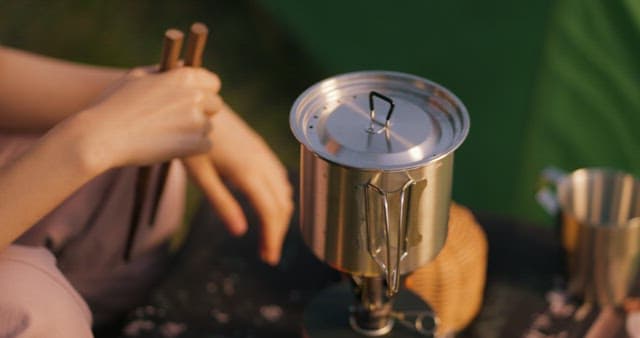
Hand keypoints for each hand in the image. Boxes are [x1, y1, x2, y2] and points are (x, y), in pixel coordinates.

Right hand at [78, 66, 222, 170]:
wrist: (101, 136)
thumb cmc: (113, 104)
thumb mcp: (137, 77)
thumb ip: (164, 73)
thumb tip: (182, 67)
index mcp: (183, 77)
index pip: (213, 82)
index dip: (205, 91)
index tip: (195, 99)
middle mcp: (195, 96)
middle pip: (215, 105)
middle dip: (202, 112)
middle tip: (180, 121)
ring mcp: (196, 121)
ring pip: (208, 127)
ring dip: (194, 132)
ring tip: (165, 135)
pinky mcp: (195, 144)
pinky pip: (205, 146)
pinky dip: (192, 150)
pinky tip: (170, 147)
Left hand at [186, 105, 293, 264]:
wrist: (194, 100)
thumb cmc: (189, 138)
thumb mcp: (200, 175)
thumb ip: (221, 203)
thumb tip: (240, 232)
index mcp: (247, 172)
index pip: (270, 212)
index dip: (272, 238)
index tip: (268, 259)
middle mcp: (261, 162)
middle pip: (282, 204)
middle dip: (278, 231)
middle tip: (267, 254)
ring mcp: (263, 153)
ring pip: (284, 190)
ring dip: (280, 215)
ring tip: (268, 235)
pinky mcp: (259, 147)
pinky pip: (280, 176)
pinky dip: (280, 197)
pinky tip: (269, 205)